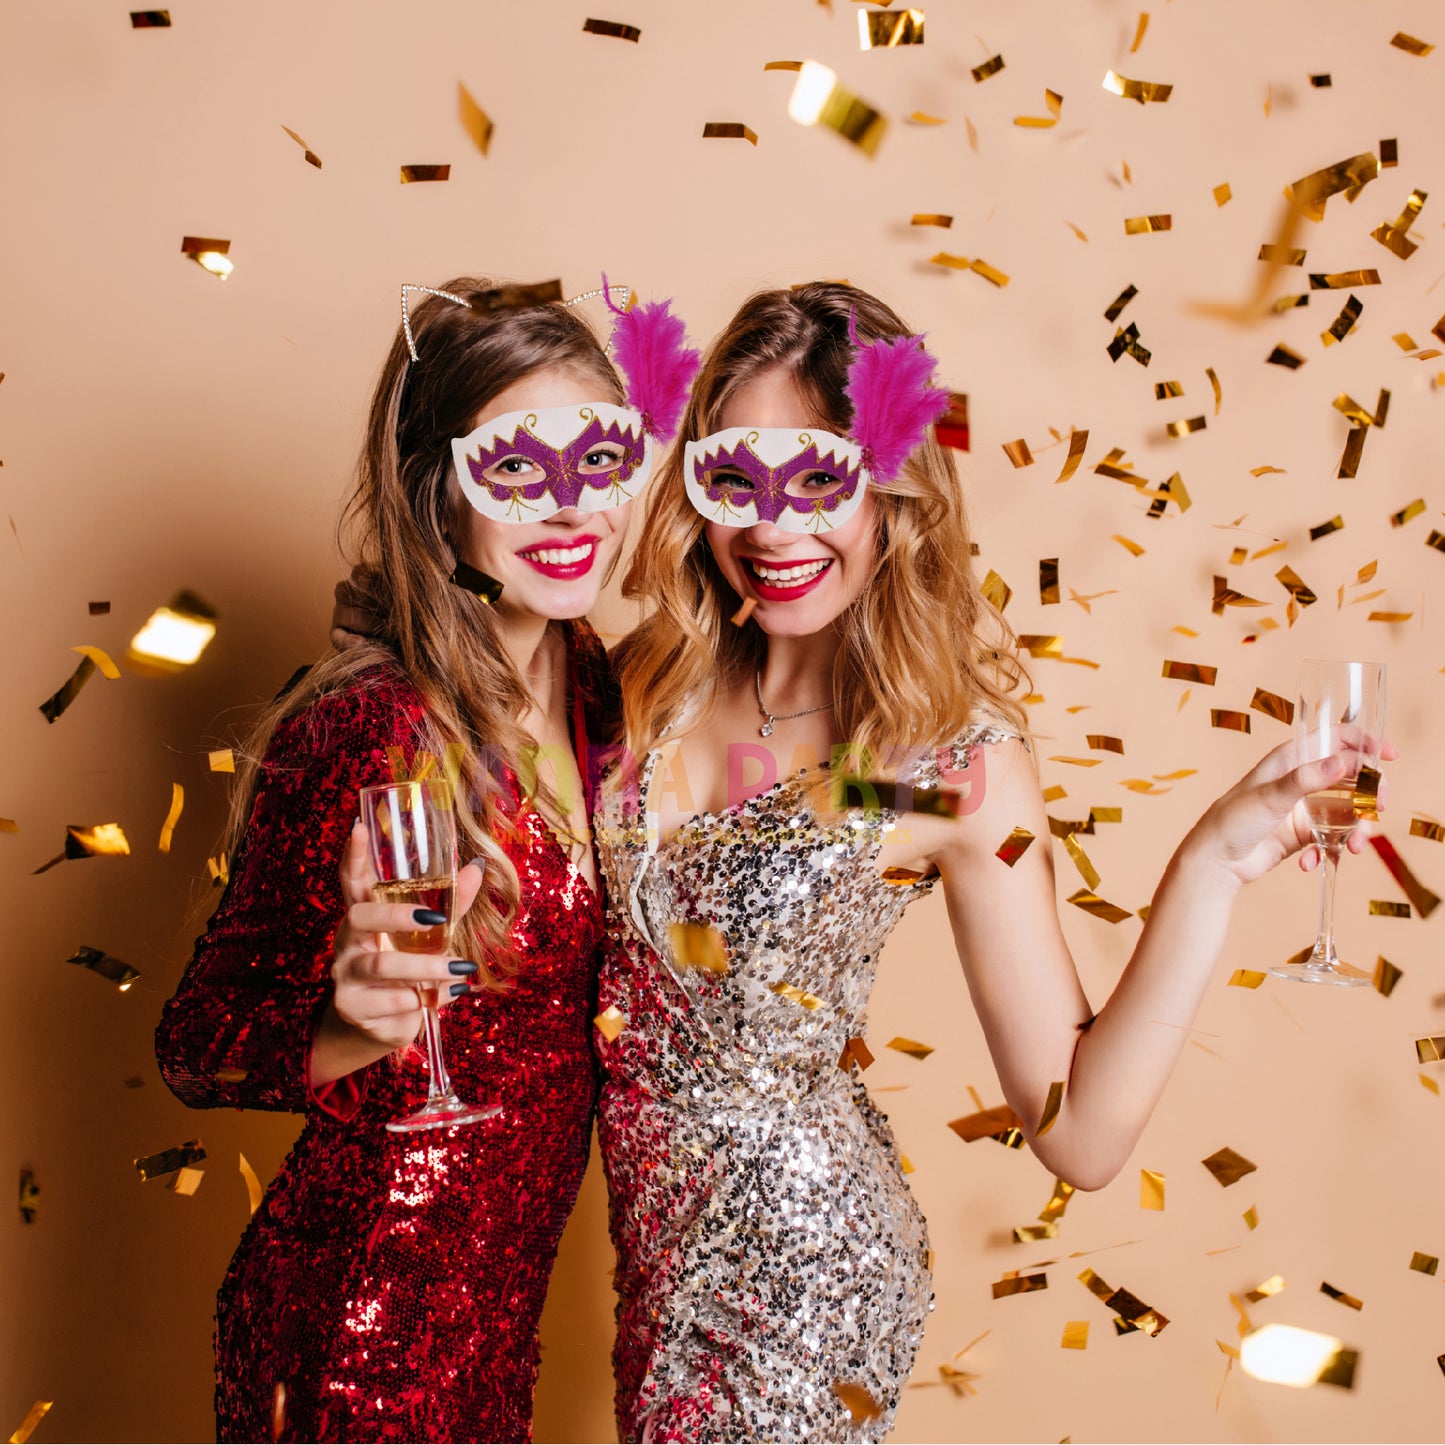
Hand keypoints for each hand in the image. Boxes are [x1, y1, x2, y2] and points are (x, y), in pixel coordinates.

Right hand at [329, 821, 484, 1053]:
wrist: (383, 1026)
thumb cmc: (408, 971)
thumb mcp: (430, 937)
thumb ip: (451, 905)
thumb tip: (477, 867)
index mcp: (365, 916)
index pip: (352, 881)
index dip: (353, 856)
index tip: (359, 828)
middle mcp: (348, 941)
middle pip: (360, 916)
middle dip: (397, 916)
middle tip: (435, 920)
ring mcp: (345, 975)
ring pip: (382, 965)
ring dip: (426, 967)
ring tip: (460, 968)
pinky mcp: (352, 1007)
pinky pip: (393, 1000)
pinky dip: (426, 997)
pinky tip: (444, 996)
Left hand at [1186, 737, 1398, 888]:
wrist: (1214, 861)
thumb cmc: (1232, 820)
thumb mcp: (1268, 797)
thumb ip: (1305, 780)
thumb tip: (1342, 762)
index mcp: (1291, 760)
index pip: (1335, 740)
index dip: (1364, 742)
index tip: (1388, 755)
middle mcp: (1302, 781)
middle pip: (1353, 777)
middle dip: (1371, 792)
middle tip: (1379, 806)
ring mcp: (1306, 808)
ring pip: (1349, 812)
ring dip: (1356, 830)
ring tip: (1352, 848)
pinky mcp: (1306, 834)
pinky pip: (1334, 838)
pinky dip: (1330, 851)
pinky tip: (1309, 861)